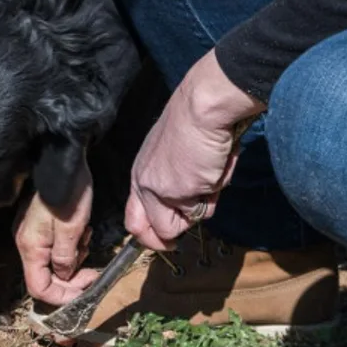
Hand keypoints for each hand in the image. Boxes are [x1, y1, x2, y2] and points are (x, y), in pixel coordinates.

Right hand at [16, 159, 98, 304]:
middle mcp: (27, 243)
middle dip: (72, 278)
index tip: (86, 289)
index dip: (62, 296)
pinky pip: (55, 247)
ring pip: (53, 263)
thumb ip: (65, 258)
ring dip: (74, 259)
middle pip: (46, 277)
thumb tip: (65, 277)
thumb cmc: (69, 193)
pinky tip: (83, 231)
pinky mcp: (41, 225)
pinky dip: (71, 246)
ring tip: (86, 240)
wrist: (64, 161)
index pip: (38, 288)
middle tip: (93, 270)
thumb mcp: (72, 228)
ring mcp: (32, 234)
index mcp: (30, 247)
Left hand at [126, 50, 261, 250]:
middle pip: (143, 230)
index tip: (166, 238)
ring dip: (203, 205)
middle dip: (164, 239)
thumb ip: (174, 181)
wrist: (203, 108)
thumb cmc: (197, 124)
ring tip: (210, 173)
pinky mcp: (176, 193)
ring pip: (181, 224)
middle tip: (180, 233)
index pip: (132, 217)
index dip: (149, 233)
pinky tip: (213, 169)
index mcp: (141, 172)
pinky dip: (213, 196)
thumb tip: (189, 205)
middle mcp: (143, 183)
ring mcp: (157, 190)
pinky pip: (200, 212)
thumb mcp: (177, 156)